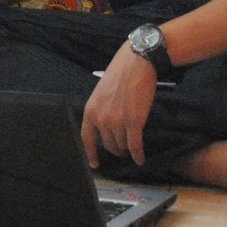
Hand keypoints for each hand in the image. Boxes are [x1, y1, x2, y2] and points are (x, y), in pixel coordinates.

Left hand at [81, 45, 157, 166]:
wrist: (136, 63)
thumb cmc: (119, 74)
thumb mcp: (101, 93)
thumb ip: (100, 110)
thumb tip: (105, 128)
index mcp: (90, 110)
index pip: (86, 138)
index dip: (90, 153)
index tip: (95, 164)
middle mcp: (101, 119)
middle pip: (108, 145)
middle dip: (116, 150)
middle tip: (122, 150)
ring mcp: (117, 121)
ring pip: (122, 145)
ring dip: (128, 149)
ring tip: (132, 148)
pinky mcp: (134, 122)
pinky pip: (135, 145)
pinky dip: (138, 154)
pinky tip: (140, 159)